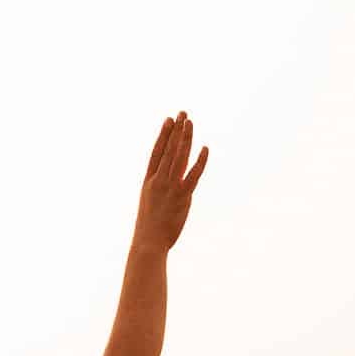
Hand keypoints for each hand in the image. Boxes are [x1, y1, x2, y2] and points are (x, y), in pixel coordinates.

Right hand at [131, 112, 208, 251]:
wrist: (148, 242)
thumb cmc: (149, 227)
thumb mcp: (151, 203)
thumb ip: (163, 188)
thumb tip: (177, 179)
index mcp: (148, 182)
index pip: (156, 153)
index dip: (163, 135)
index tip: (169, 120)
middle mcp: (158, 181)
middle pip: (168, 150)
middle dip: (176, 130)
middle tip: (182, 113)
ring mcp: (169, 187)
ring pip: (178, 157)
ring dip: (185, 138)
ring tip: (190, 122)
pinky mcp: (182, 196)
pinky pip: (193, 175)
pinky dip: (200, 161)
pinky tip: (205, 148)